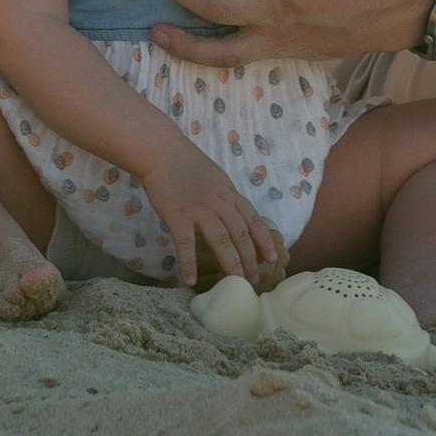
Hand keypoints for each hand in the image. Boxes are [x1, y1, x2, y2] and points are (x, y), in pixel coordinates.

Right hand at [139, 133, 286, 291]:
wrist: (163, 152)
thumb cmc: (188, 165)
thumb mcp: (217, 178)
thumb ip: (226, 199)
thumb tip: (236, 219)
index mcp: (229, 194)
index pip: (253, 220)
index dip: (264, 241)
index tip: (272, 259)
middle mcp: (219, 204)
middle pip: (240, 235)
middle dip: (250, 260)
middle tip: (254, 281)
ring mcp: (199, 210)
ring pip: (221, 241)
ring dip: (230, 264)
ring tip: (236, 283)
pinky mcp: (177, 216)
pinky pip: (185, 244)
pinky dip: (189, 263)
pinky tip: (190, 281)